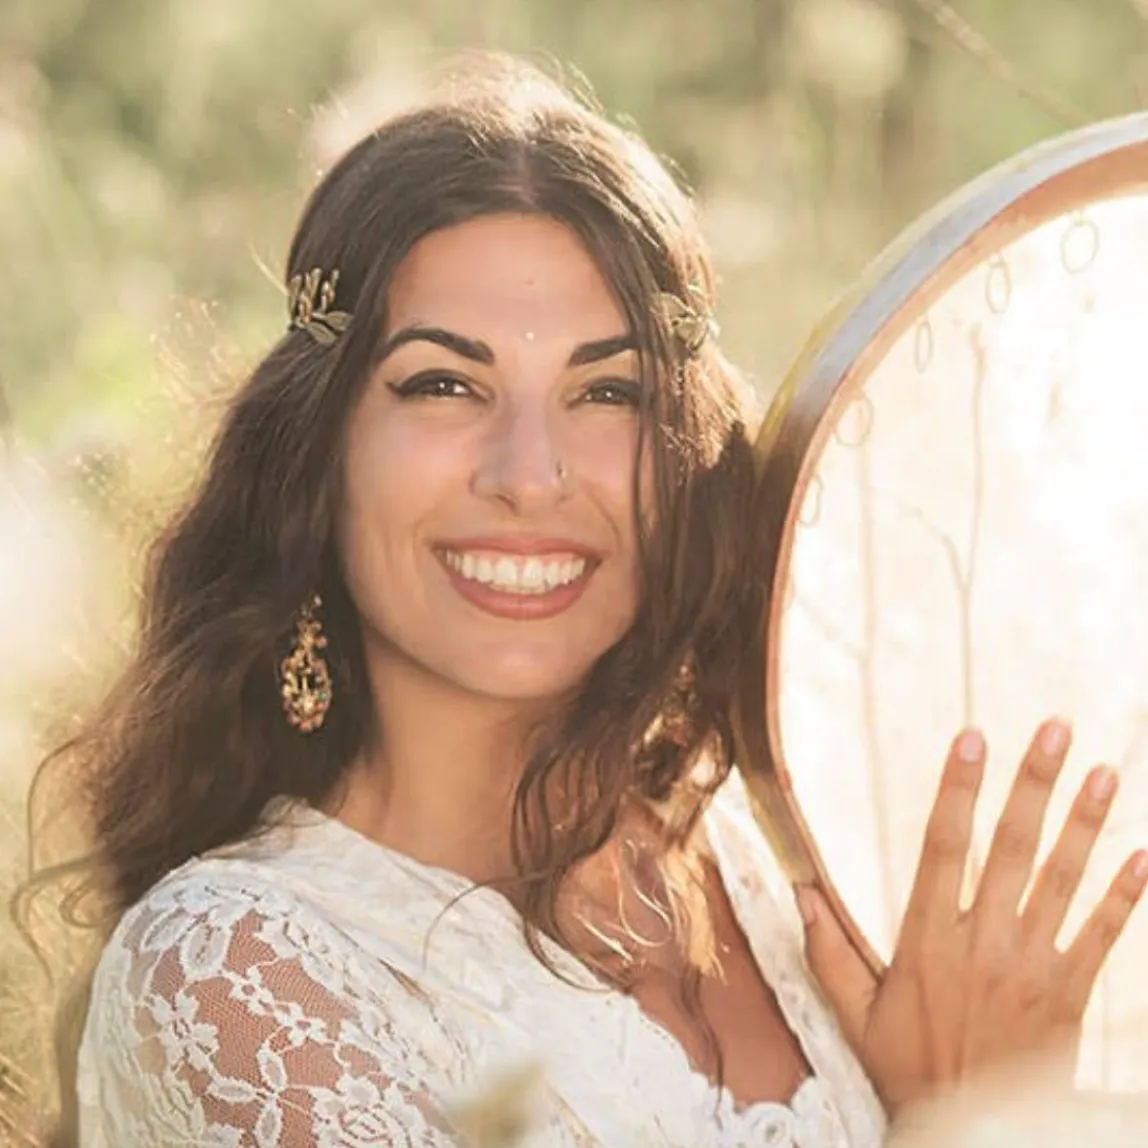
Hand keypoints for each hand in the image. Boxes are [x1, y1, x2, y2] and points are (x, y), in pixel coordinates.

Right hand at [796, 719, 1147, 1114]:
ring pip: (1064, 882)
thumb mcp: (855, 1013)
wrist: (974, 1133)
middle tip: (1056, 731)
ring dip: (1086, 824)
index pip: (944, 848)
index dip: (959, 791)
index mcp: (929, 941)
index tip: (971, 740)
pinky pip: (1102, 937)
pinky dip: (1123, 897)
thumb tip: (798, 892)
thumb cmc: (910, 1067)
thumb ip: (827, 950)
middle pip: (1013, 850)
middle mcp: (985, 944)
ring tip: (1105, 773)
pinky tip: (1142, 857)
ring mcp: (1034, 968)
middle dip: (1034, 785)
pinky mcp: (1070, 995)